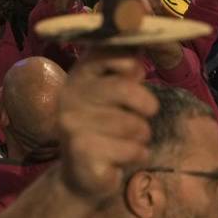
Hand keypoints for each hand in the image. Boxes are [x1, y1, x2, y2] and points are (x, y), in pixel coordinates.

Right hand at [56, 52, 157, 203]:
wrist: (80, 176)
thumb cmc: (104, 128)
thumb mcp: (113, 94)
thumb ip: (126, 69)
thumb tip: (149, 41)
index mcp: (78, 76)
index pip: (105, 53)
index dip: (129, 62)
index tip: (136, 73)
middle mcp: (69, 96)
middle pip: (125, 89)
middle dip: (145, 105)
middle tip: (146, 114)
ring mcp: (72, 125)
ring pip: (134, 124)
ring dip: (140, 136)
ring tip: (127, 140)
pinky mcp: (83, 153)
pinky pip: (132, 150)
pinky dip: (136, 155)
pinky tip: (121, 158)